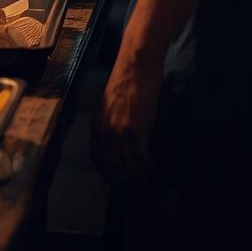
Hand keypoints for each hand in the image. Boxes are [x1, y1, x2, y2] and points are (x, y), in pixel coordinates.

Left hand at [91, 44, 163, 185]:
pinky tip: (155, 167)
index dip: (108, 172)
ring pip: (128, 165)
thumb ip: (110, 123)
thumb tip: (119, 140)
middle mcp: (105, 132)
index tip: (117, 179)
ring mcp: (120, 132)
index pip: (98, 158)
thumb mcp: (110, 105)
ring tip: (147, 179)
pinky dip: (149, 166)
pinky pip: (142, 157)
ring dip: (139, 176)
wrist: (136, 65)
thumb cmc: (126, 81)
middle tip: (136, 185)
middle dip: (124, 179)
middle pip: (112, 167)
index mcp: (97, 125)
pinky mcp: (137, 130)